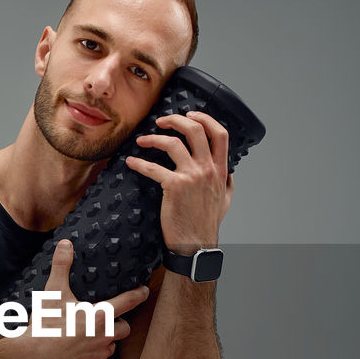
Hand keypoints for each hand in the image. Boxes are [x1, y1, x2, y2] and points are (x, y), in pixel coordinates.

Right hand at [19, 239, 148, 358]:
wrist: (34, 357)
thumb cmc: (45, 324)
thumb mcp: (53, 291)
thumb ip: (62, 266)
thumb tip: (66, 244)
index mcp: (100, 315)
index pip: (128, 302)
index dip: (139, 294)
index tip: (144, 291)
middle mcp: (105, 336)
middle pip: (125, 328)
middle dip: (120, 323)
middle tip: (108, 319)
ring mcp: (99, 355)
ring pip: (112, 346)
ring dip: (106, 340)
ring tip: (91, 335)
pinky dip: (93, 358)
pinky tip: (80, 352)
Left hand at [124, 111, 233, 252]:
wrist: (195, 244)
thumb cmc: (207, 224)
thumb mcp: (225, 200)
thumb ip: (227, 182)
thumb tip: (228, 172)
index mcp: (220, 170)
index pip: (220, 134)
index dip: (205, 118)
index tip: (190, 114)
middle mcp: (208, 169)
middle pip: (195, 130)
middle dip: (176, 119)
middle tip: (161, 121)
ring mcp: (192, 177)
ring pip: (173, 143)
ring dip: (154, 137)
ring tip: (142, 140)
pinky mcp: (174, 187)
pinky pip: (153, 168)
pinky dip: (139, 163)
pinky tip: (131, 162)